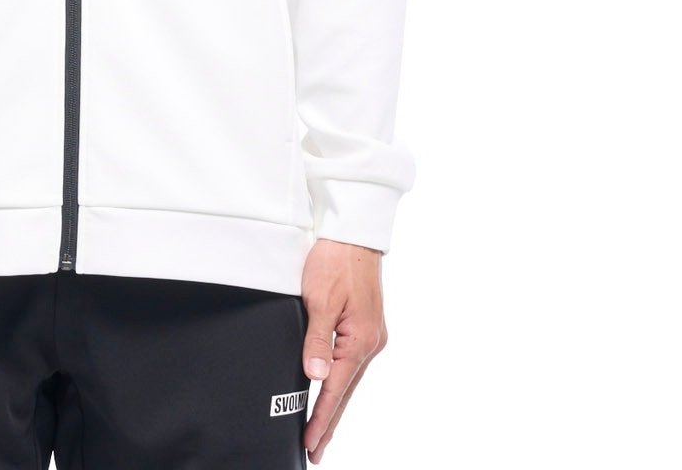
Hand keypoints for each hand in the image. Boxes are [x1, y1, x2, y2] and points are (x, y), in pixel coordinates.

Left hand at [299, 238, 387, 462]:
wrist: (353, 234)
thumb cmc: (335, 261)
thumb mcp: (319, 299)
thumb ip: (317, 340)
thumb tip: (315, 376)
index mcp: (360, 339)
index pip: (336, 389)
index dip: (321, 418)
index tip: (309, 442)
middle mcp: (371, 342)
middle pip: (346, 392)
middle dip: (330, 422)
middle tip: (315, 451)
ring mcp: (372, 335)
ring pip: (350, 380)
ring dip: (336, 405)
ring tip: (321, 431)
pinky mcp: (367, 327)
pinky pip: (353, 364)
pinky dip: (342, 383)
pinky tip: (333, 392)